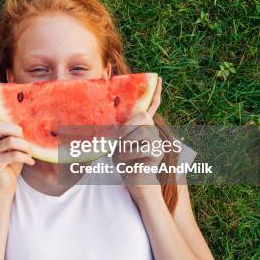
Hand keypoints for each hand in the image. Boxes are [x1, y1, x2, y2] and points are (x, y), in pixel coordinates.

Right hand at [0, 81, 34, 196]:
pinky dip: (26, 158)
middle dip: (16, 130)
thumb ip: (18, 135)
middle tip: (23, 139)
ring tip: (29, 153)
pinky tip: (30, 162)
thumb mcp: (16, 146)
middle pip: (0, 125)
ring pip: (11, 141)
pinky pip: (14, 155)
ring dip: (25, 147)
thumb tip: (31, 122)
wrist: (3, 188)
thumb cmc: (11, 165)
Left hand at [112, 77, 163, 201]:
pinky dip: (128, 155)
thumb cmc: (124, 159)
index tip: (159, 79)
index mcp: (142, 124)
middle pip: (141, 117)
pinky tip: (125, 161)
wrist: (134, 180)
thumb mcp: (116, 141)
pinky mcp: (158, 152)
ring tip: (121, 153)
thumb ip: (116, 128)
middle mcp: (153, 129)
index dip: (155, 92)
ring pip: (140, 132)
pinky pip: (141, 148)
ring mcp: (158, 140)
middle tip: (116, 140)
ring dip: (125, 144)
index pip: (150, 105)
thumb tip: (100, 115)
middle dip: (125, 129)